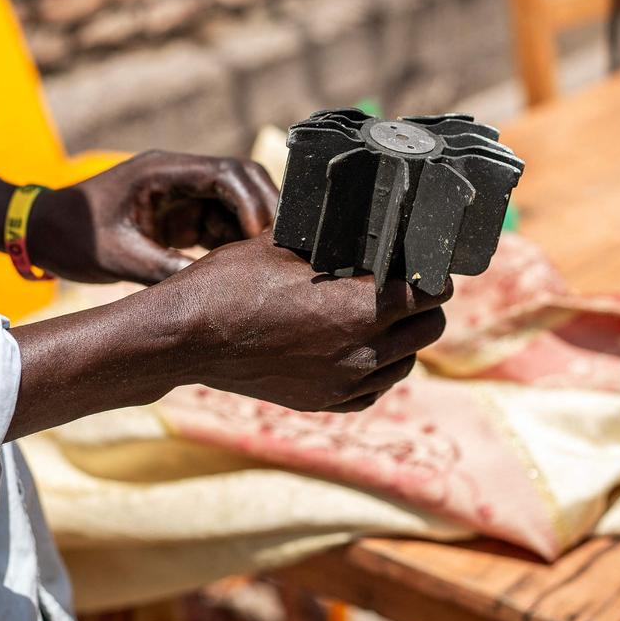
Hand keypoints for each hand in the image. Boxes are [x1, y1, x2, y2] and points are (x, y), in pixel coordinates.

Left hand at [27, 150, 277, 284]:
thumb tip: (212, 290)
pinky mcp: (180, 217)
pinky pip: (219, 223)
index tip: (261, 235)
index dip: (251, 201)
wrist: (43, 233)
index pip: (225, 174)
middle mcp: (178, 177)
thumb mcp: (119, 257)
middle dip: (263, 210)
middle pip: (240, 181)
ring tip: (264, 262)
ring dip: (252, 228)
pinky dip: (234, 243)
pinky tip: (243, 267)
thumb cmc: (73, 237)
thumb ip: (166, 269)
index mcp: (162, 172)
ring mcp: (181, 195)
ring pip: (235, 203)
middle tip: (276, 248)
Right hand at [165, 234, 451, 412]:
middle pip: (429, 328)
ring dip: (402, 337)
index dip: (431, 271)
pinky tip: (357, 347)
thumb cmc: (230, 282)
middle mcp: (363, 351)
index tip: (419, 260)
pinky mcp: (324, 402)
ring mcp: (344, 383)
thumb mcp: (286, 243)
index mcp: (362, 307)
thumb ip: (336, 235)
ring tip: (378, 314)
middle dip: (424, 303)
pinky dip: (376, 369)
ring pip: (405, 362)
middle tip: (402, 283)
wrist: (186, 337)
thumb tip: (363, 218)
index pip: (433, 291)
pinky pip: (375, 390)